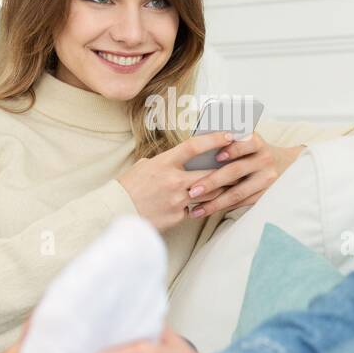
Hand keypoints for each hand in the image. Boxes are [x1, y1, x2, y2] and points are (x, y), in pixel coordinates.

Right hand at [116, 131, 235, 231]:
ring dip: (218, 190)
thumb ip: (164, 163)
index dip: (214, 140)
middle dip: (226, 171)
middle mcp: (173, 181)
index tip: (228, 135)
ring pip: (209, 194)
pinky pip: (195, 211)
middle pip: (211, 173)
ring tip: (225, 186)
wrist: (115, 212)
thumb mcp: (144, 167)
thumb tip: (179, 159)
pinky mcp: (177, 217)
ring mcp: (177, 200)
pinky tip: (200, 206)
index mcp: (164, 163)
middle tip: (238, 167)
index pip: (194, 147)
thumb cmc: (128, 187)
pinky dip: (197, 208)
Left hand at [182, 133, 305, 219]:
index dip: (233, 149)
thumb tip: (199, 151)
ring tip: (196, 209)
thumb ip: (229, 143)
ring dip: (215, 202)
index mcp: (257, 143)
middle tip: (193, 191)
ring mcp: (267, 179)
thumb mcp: (248, 141)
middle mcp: (264, 160)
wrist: (287, 164)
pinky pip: (242, 202)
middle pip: (236, 171)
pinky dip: (223, 207)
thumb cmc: (254, 151)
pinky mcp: (266, 194)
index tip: (217, 155)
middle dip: (212, 181)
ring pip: (238, 193)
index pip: (247, 143)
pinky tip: (207, 210)